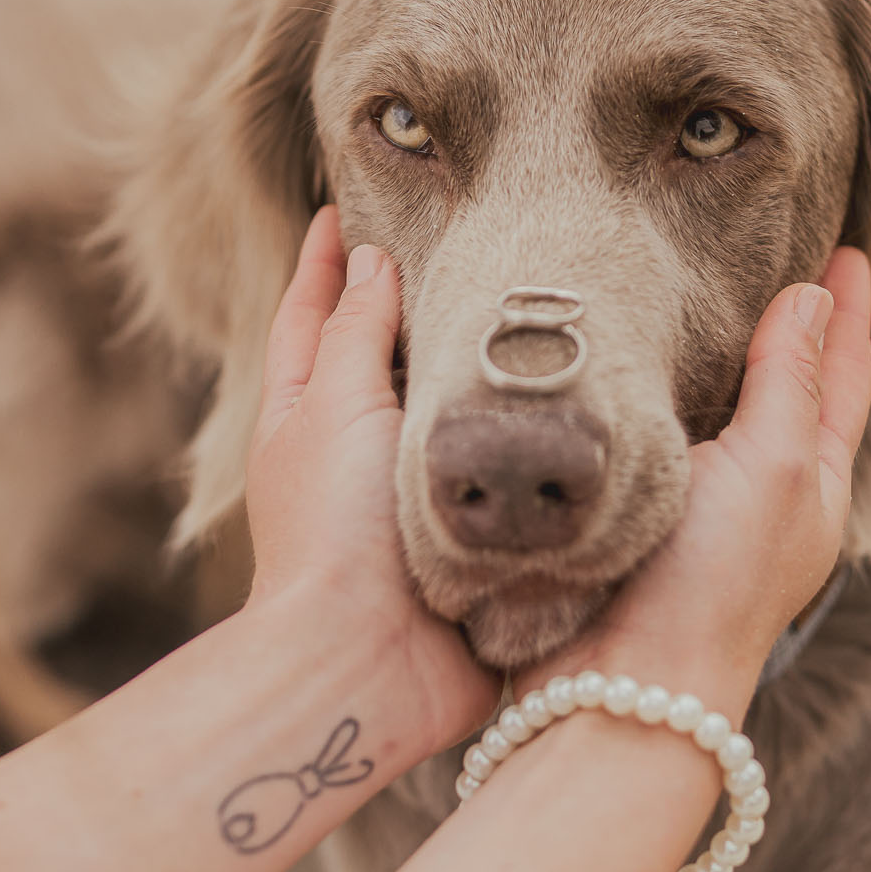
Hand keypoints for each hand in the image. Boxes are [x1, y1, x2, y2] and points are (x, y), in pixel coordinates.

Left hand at [243, 208, 499, 750]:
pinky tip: (566, 405)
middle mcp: (355, 455)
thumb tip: (369, 263)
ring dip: (480, 369)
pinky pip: (497, 477)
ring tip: (530, 305)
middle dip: (413, 304)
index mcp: (305, 418)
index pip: (311, 318)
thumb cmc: (336, 530)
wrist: (371, 665)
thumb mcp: (332, 406)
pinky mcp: (468, 541)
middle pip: (381, 361)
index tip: (341, 206)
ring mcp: (411, 499)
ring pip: (447, 414)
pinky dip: (522, 441)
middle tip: (463, 239)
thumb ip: (354, 330)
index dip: (325, 263)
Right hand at [542, 248, 870, 722]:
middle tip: (776, 249)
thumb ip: (792, 382)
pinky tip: (624, 366)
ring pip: (716, 415)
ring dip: (714, 356)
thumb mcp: (775, 467)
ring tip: (697, 288)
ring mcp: (696, 514)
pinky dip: (652, 396)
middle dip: (786, 325)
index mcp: (816, 487)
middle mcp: (762, 500)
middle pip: (786, 392)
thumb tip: (816, 298)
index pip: (844, 377)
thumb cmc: (711, 583)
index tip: (846, 244)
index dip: (848, 310)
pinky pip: (651, 440)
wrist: (619, 688)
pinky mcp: (631, 521)